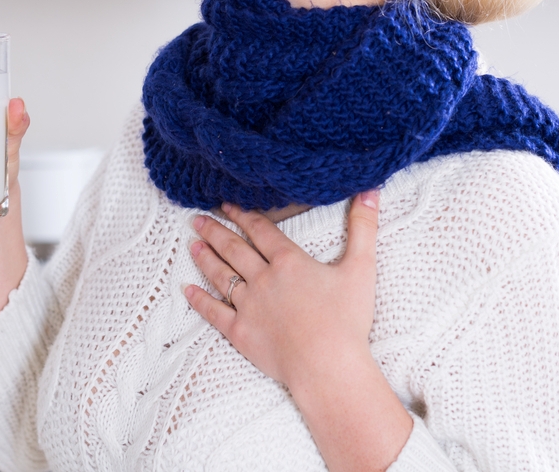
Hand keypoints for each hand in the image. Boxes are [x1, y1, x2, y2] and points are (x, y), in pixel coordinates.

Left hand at [184, 192, 379, 390]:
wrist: (328, 366)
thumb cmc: (347, 320)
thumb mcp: (361, 267)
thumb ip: (364, 227)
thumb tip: (370, 191)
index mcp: (288, 261)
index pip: (260, 230)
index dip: (242, 215)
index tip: (226, 204)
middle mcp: (263, 278)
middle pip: (234, 248)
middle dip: (216, 231)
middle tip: (198, 219)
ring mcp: (248, 306)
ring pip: (221, 275)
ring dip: (205, 258)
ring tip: (192, 244)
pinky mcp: (240, 333)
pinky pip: (214, 312)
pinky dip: (199, 300)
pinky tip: (187, 290)